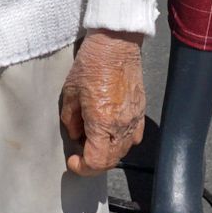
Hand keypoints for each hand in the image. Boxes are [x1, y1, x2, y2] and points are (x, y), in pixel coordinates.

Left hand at [60, 29, 146, 176]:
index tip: (73, 162)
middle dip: (94, 164)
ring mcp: (134, 119)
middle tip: (80, 155)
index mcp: (102, 122)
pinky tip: (110, 133)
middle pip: (111, 160)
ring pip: (123, 151)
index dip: (82, 168)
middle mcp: (121, 125)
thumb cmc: (92, 64)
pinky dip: (121, 142)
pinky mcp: (141, 111)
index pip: (96, 161)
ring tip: (93, 143)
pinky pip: (133, 137)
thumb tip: (76, 136)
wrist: (116, 44)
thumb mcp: (70, 93)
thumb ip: (71, 120)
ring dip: (107, 154)